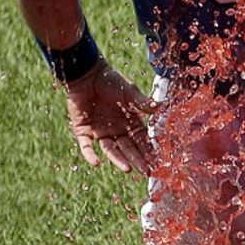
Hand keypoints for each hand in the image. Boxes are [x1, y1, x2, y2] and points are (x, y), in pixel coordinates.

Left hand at [64, 59, 154, 174]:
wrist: (87, 73)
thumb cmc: (109, 79)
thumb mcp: (128, 91)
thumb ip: (142, 102)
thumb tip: (160, 106)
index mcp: (129, 122)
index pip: (141, 140)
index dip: (149, 150)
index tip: (158, 162)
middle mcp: (116, 130)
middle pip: (128, 148)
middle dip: (138, 160)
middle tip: (147, 172)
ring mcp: (100, 132)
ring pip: (111, 150)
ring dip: (118, 160)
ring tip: (128, 169)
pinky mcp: (83, 131)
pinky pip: (87, 146)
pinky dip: (90, 155)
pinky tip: (96, 162)